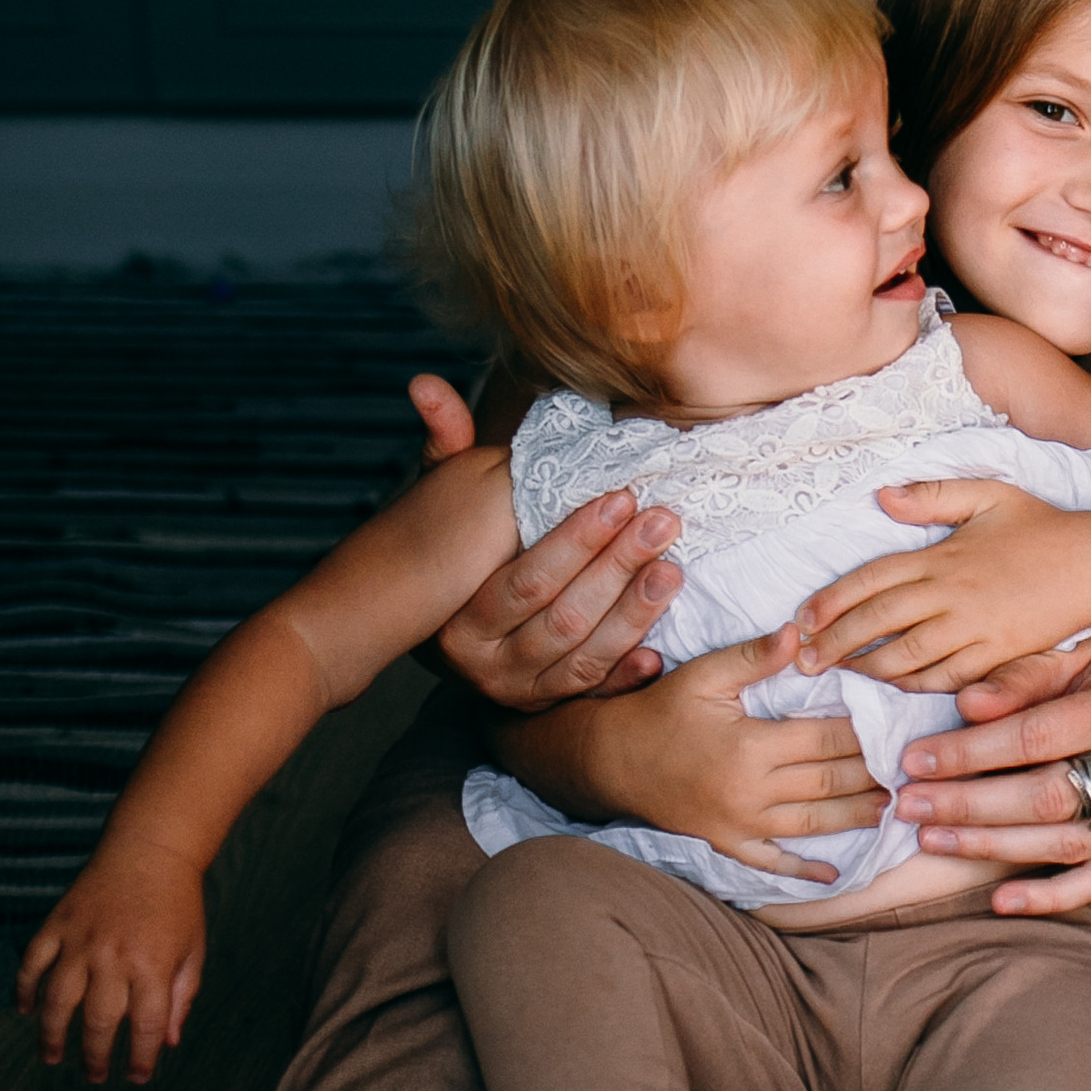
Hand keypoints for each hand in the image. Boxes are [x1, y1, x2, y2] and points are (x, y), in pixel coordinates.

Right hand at [16, 836, 206, 1084]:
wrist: (149, 850)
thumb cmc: (178, 905)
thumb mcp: (192, 952)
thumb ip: (181, 998)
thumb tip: (168, 1042)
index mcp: (153, 965)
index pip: (145, 1026)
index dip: (140, 1058)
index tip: (137, 1077)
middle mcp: (114, 956)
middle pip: (98, 1021)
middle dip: (95, 1056)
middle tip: (94, 1076)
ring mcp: (81, 939)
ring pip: (58, 999)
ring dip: (51, 1034)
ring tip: (52, 1057)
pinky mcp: (58, 923)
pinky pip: (33, 962)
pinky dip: (25, 988)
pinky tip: (25, 1011)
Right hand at [404, 373, 684, 707]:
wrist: (418, 636)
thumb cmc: (446, 553)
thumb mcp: (441, 502)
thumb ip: (444, 445)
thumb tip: (425, 382)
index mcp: (456, 613)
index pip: (528, 576)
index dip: (578, 539)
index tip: (622, 498)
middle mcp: (479, 659)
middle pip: (562, 614)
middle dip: (618, 566)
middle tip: (664, 522)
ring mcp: (510, 690)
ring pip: (583, 655)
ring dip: (633, 613)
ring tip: (672, 568)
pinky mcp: (537, 709)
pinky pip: (589, 694)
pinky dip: (624, 674)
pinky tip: (660, 650)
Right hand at [576, 628, 887, 882]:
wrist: (609, 761)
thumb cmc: (659, 711)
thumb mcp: (704, 675)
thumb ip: (754, 657)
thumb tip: (799, 634)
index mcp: (750, 746)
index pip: (826, 739)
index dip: (866, 731)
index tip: (897, 723)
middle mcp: (751, 792)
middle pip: (830, 783)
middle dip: (874, 774)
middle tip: (912, 766)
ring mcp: (740, 825)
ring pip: (814, 824)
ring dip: (857, 817)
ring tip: (893, 806)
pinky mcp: (727, 844)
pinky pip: (773, 863)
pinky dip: (805, 871)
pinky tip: (836, 875)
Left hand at [794, 479, 1090, 690]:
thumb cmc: (1041, 527)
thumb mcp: (988, 494)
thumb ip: (933, 495)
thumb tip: (883, 496)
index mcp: (942, 556)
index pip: (872, 579)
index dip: (832, 599)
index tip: (803, 617)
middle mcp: (952, 595)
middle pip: (879, 622)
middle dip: (836, 642)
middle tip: (803, 659)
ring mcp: (973, 629)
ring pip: (906, 656)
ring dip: (867, 668)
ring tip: (838, 676)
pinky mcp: (996, 656)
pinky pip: (945, 677)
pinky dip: (914, 686)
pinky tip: (892, 688)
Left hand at [894, 631, 1090, 912]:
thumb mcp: (1079, 651)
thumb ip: (1024, 677)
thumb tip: (966, 706)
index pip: (1035, 738)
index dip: (970, 753)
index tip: (915, 761)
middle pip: (1047, 798)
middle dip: (970, 805)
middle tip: (911, 805)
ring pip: (1066, 846)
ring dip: (992, 847)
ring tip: (933, 839)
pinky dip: (1050, 897)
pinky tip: (1000, 902)